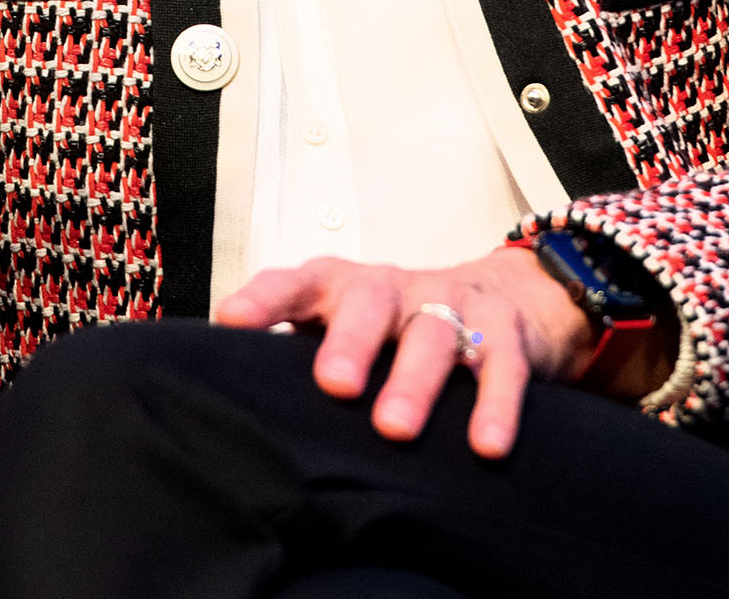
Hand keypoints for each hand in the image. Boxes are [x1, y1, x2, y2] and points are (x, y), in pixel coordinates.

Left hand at [213, 247, 607, 459]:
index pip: (298, 283)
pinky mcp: (505, 336)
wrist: (506, 296)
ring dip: (414, 383)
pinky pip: (502, 369)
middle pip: (370, 304)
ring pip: (433, 337)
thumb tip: (222, 392)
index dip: (265, 298)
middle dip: (351, 342)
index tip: (233, 320)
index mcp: (345, 287)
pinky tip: (485, 445)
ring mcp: (453, 308)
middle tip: (334, 385)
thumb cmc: (398, 323)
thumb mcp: (345, 322)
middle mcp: (395, 291)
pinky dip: (495, 406)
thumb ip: (294, 346)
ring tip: (395, 430)